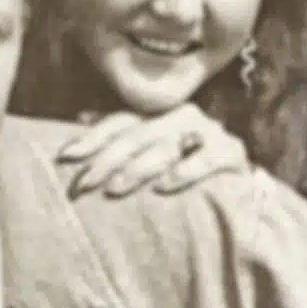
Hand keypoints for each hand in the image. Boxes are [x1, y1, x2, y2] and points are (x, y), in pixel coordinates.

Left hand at [57, 104, 248, 197]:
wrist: (240, 191)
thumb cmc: (185, 172)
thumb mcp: (153, 155)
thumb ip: (124, 137)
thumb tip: (82, 117)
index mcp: (159, 116)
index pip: (120, 122)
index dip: (92, 138)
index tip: (67, 156)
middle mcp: (182, 117)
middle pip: (138, 135)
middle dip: (108, 159)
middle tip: (85, 183)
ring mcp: (208, 132)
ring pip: (166, 145)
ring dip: (139, 167)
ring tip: (116, 187)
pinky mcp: (231, 153)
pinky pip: (206, 159)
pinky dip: (184, 172)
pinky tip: (164, 186)